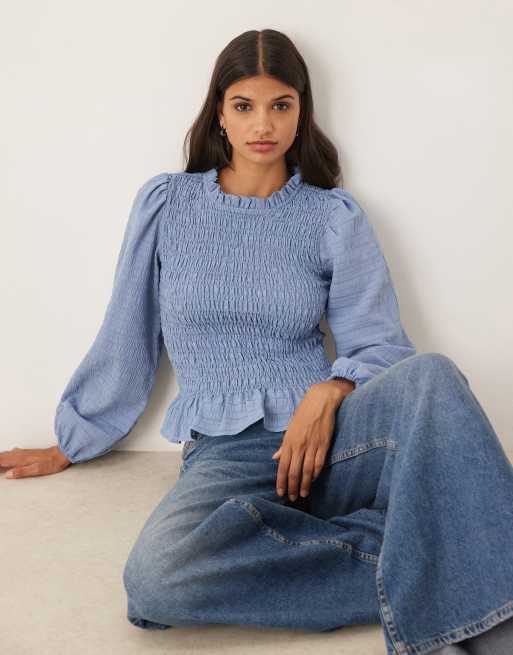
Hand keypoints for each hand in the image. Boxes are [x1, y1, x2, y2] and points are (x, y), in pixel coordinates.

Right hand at [0, 445, 71, 478]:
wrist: (62, 453)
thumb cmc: (52, 462)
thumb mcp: (37, 470)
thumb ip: (23, 471)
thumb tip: (8, 475)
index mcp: (22, 459)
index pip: (4, 460)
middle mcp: (22, 454)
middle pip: (4, 456)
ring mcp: (25, 452)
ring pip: (8, 453)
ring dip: (2, 457)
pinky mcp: (29, 452)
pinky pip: (14, 452)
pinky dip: (8, 454)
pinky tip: (9, 453)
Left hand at [272, 380, 353, 500]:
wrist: (320, 401)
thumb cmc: (304, 414)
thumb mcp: (290, 429)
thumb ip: (284, 445)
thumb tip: (275, 457)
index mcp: (289, 441)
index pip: (282, 466)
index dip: (281, 481)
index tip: (280, 492)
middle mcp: (299, 445)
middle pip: (294, 471)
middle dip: (292, 487)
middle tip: (292, 497)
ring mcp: (312, 445)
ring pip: (306, 470)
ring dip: (304, 484)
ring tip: (303, 494)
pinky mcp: (324, 444)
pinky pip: (319, 463)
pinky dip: (315, 473)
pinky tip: (313, 479)